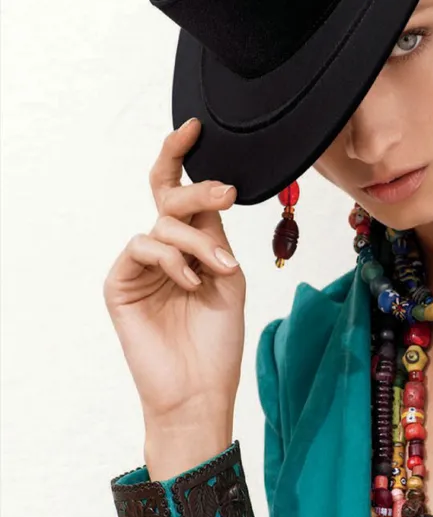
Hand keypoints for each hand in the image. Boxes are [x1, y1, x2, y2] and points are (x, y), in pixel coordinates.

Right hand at [103, 118, 245, 429]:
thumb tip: (209, 197)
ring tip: (220, 269)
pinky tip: (191, 281)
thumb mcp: (229, 279)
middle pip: (168, 198)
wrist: (200, 388)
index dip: (182, 158)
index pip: (184, 196)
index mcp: (193, 247)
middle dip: (194, 187)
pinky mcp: (120, 283)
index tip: (194, 128)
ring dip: (196, 240)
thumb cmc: (218, 341)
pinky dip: (171, 259)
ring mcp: (140, 267)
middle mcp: (165, 252)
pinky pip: (142, 247)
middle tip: (224, 192)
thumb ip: (215, 236)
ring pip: (162, 224)